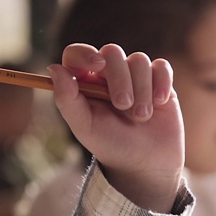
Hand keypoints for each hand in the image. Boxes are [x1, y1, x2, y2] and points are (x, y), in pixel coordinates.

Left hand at [49, 44, 183, 212]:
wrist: (146, 163)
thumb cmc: (111, 145)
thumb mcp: (85, 127)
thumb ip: (66, 99)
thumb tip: (54, 68)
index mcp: (85, 82)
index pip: (77, 54)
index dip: (85, 54)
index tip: (97, 66)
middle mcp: (108, 74)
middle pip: (112, 53)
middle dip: (120, 79)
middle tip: (123, 106)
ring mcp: (135, 75)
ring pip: (138, 61)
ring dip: (142, 89)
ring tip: (141, 117)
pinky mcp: (159, 80)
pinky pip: (162, 67)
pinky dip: (161, 82)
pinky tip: (159, 103)